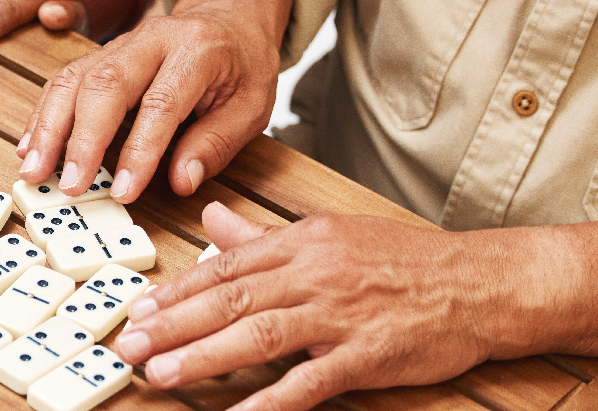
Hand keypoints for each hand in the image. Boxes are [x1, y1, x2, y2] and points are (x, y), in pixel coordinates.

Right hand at [16, 0, 289, 201]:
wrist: (229, 17)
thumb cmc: (241, 66)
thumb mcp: (252, 106)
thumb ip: (216, 142)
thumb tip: (181, 181)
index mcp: (197, 50)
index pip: (161, 103)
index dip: (139, 150)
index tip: (123, 190)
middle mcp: (151, 39)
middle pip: (105, 85)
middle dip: (80, 140)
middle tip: (68, 185)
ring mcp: (119, 43)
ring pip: (73, 80)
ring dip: (48, 128)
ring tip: (33, 170)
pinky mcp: (98, 54)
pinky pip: (63, 80)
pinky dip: (42, 116)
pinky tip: (30, 146)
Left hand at [110, 203, 547, 410]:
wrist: (481, 283)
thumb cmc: (405, 259)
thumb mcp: (329, 232)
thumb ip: (263, 235)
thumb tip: (211, 218)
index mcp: (300, 242)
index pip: (223, 269)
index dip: (175, 292)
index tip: (138, 311)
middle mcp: (313, 274)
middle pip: (229, 300)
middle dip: (172, 325)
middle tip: (129, 345)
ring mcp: (338, 315)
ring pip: (257, 335)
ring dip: (204, 356)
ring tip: (162, 373)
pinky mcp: (365, 354)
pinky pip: (310, 381)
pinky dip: (272, 400)